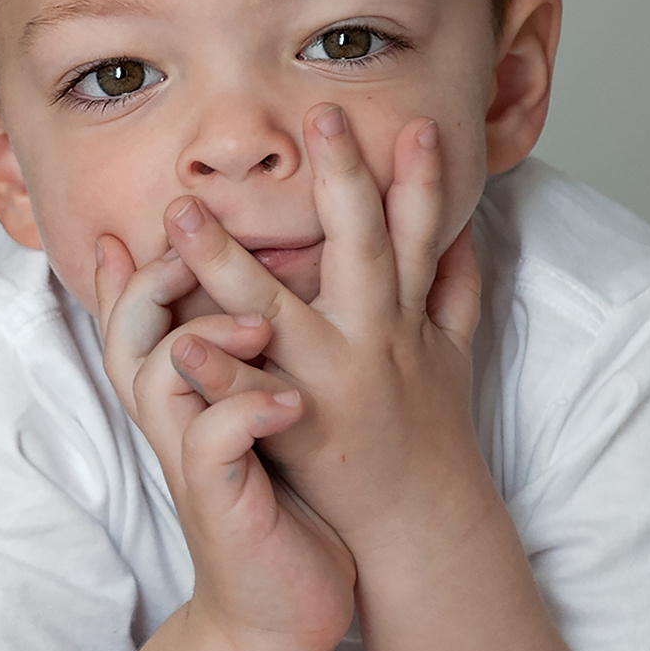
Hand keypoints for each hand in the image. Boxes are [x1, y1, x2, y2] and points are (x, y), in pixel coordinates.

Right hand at [94, 237, 354, 650]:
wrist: (278, 616)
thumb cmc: (282, 512)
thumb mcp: (260, 422)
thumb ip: (254, 364)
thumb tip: (265, 294)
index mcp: (187, 400)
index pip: (137, 318)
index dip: (140, 265)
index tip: (166, 210)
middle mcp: (177, 423)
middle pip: (131, 333)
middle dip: (153, 275)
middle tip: (186, 226)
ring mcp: (193, 461)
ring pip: (161, 378)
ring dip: (205, 338)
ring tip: (254, 320)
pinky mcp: (219, 501)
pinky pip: (214, 444)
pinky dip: (244, 412)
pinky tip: (285, 400)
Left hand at [159, 106, 490, 560]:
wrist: (419, 532)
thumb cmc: (429, 437)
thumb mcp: (454, 357)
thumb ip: (457, 290)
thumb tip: (472, 228)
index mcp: (405, 319)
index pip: (419, 234)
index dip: (422, 178)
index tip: (418, 121)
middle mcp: (372, 342)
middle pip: (362, 251)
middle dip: (345, 184)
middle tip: (320, 118)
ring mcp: (329, 384)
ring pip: (275, 313)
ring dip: (226, 262)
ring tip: (181, 213)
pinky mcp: (292, 430)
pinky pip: (243, 396)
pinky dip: (214, 374)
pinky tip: (177, 349)